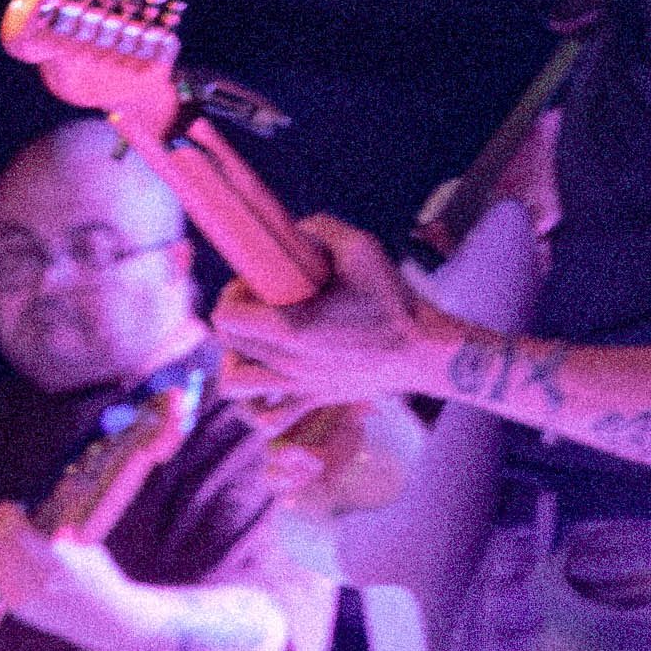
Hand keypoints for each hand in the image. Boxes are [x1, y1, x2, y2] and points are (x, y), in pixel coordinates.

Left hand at [0, 498, 142, 650]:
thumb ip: (69, 542)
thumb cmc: (100, 580)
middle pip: (5, 551)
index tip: (4, 506)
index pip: (23, 536)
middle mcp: (40, 581)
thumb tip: (58, 531)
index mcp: (59, 562)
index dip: (10, 519)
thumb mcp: (89, 553)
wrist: (106, 622)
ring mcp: (29, 598)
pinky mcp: (22, 610)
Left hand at [215, 214, 446, 414]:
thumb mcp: (361, 248)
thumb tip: (293, 232)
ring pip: (235, 385)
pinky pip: (268, 421)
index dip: (233, 294)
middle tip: (262, 305)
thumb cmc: (394, 302)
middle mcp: (286, 362)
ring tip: (253, 346)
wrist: (425, 351)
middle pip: (227, 345)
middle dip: (236, 318)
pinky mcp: (313, 400)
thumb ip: (319, 229)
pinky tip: (269, 386)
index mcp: (290, 327)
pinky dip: (256, 407)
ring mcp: (298, 386)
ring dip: (234, 363)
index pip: (225, 317)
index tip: (258, 284)